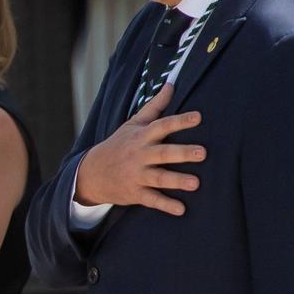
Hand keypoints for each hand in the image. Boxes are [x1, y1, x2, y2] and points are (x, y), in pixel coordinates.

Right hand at [72, 83, 206, 215]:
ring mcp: (136, 175)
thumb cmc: (118, 145)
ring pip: (158, 178)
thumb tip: (172, 84)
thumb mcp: (133, 124)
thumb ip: (155, 106)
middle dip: (182, 153)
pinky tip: (181, 209)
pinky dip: (165, 205)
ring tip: (196, 183)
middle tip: (202, 153)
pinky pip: (151, 199)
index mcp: (141, 137)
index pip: (162, 126)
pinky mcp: (135, 193)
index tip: (198, 117)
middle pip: (163, 153)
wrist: (90, 173)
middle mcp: (139, 156)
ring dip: (176, 180)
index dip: (179, 121)